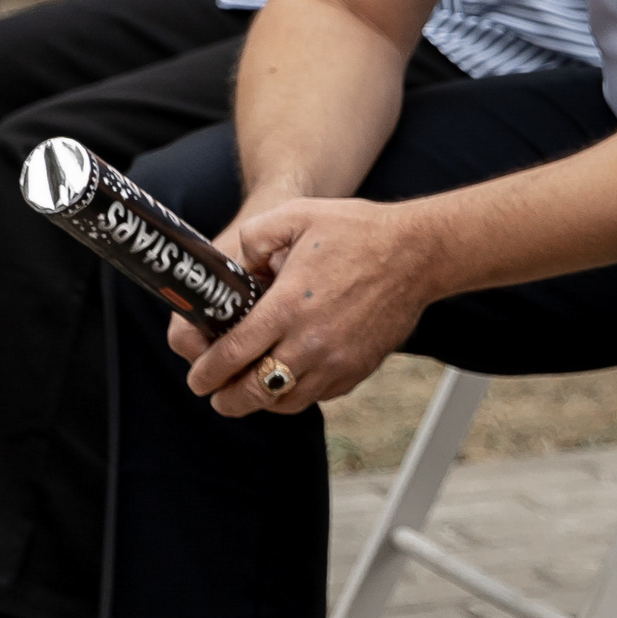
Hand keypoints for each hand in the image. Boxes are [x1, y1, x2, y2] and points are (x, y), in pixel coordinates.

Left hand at [166, 198, 441, 415]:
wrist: (419, 253)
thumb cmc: (358, 232)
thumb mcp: (295, 215)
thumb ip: (252, 237)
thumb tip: (239, 266)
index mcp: (287, 308)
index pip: (232, 356)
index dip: (206, 373)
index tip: (197, 377)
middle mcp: (311, 342)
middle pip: (254, 392)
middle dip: (227, 399)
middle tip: (216, 394)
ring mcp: (339, 360)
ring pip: (287, 402)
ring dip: (262, 401)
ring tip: (250, 391)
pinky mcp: (360, 368)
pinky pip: (320, 395)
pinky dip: (298, 393)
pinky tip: (290, 377)